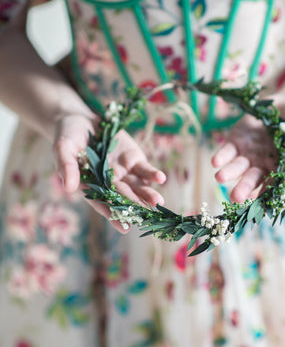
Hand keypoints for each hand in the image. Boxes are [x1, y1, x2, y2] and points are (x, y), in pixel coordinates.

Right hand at [53, 113, 165, 232]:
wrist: (80, 119)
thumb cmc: (67, 137)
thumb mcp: (62, 149)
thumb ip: (66, 167)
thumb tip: (68, 189)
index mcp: (90, 186)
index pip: (102, 204)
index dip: (113, 216)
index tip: (124, 228)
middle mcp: (109, 183)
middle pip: (123, 198)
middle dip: (135, 207)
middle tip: (146, 217)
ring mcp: (123, 172)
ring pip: (137, 187)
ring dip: (148, 194)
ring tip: (158, 201)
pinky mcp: (133, 159)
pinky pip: (144, 170)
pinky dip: (152, 174)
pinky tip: (161, 178)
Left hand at [211, 96, 284, 203]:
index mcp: (280, 169)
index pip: (272, 186)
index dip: (267, 195)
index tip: (261, 205)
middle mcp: (261, 165)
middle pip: (251, 179)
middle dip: (243, 188)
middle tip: (235, 197)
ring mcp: (247, 154)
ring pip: (236, 167)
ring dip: (228, 173)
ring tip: (219, 177)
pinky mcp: (236, 141)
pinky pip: (227, 151)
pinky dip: (221, 156)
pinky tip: (215, 161)